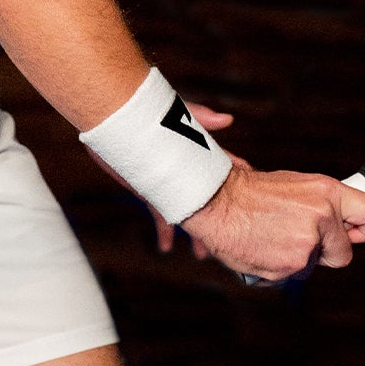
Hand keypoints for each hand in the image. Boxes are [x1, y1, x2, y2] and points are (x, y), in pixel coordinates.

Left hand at [91, 100, 238, 258]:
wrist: (112, 120)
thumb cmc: (146, 111)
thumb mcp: (176, 114)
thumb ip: (200, 117)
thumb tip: (228, 119)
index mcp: (197, 153)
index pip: (223, 173)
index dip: (237, 188)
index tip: (252, 205)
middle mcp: (185, 171)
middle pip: (207, 201)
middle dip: (218, 221)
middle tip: (230, 241)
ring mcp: (167, 182)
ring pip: (186, 213)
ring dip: (194, 234)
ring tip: (202, 254)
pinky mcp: (148, 190)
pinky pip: (159, 214)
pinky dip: (164, 230)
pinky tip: (167, 246)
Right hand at [181, 160, 364, 283]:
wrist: (216, 202)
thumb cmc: (249, 192)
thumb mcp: (294, 185)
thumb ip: (321, 205)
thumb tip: (339, 224)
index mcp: (326, 192)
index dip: (364, 230)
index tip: (354, 233)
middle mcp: (322, 216)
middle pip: (343, 253)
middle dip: (325, 251)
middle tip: (299, 235)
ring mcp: (307, 243)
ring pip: (312, 265)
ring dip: (296, 257)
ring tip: (271, 234)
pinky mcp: (290, 265)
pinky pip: (291, 274)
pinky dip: (277, 266)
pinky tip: (262, 245)